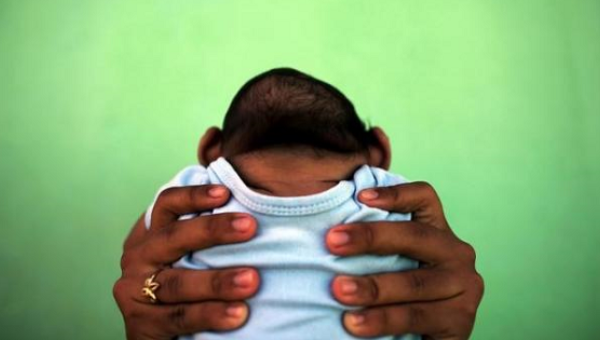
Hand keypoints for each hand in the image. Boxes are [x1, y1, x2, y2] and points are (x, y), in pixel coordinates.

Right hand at [113, 185, 259, 339]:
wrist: (163, 336)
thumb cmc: (188, 288)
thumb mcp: (190, 257)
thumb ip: (209, 238)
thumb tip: (252, 214)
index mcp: (152, 235)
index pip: (167, 205)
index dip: (193, 196)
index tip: (225, 193)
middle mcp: (139, 258)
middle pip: (173, 238)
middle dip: (213, 230)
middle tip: (250, 226)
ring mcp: (135, 291)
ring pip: (179, 282)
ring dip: (217, 281)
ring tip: (251, 280)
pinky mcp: (141, 325)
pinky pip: (180, 317)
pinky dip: (210, 315)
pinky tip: (239, 314)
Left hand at [326, 182, 483, 338]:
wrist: (423, 338)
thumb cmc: (398, 295)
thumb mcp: (393, 263)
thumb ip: (376, 247)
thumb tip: (329, 231)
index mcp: (437, 232)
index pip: (424, 198)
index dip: (395, 193)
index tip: (360, 196)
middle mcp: (456, 253)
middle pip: (415, 236)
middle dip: (370, 237)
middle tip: (332, 242)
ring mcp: (463, 287)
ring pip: (413, 282)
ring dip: (372, 286)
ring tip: (339, 290)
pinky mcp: (460, 321)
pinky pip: (415, 316)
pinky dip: (382, 319)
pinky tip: (355, 322)